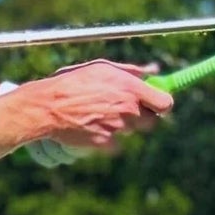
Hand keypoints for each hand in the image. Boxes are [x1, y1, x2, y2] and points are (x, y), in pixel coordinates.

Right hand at [14, 60, 171, 152]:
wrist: (48, 107)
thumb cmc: (73, 82)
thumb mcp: (102, 67)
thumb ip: (131, 71)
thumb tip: (153, 71)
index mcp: (131, 88)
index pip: (165, 103)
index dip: (162, 104)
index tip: (155, 104)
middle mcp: (128, 109)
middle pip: (151, 122)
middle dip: (142, 117)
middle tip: (125, 111)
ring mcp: (117, 128)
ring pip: (131, 132)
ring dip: (122, 127)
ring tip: (100, 116)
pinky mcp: (104, 144)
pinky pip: (115, 146)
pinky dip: (108, 141)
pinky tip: (93, 129)